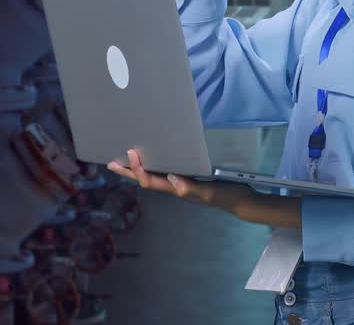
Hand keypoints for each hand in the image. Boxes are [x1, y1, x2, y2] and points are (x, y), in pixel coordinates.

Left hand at [107, 149, 249, 213]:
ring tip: (126, 160)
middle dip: (128, 172)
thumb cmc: (227, 196)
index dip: (138, 169)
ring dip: (138, 169)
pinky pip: (166, 172)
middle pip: (146, 180)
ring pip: (154, 176)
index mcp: (177, 190)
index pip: (150, 181)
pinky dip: (156, 165)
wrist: (242, 202)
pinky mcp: (190, 179)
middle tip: (111, 162)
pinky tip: (158, 159)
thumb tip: (172, 179)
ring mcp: (182, 184)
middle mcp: (175, 187)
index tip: (131, 153)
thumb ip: (191, 188)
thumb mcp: (210, 192)